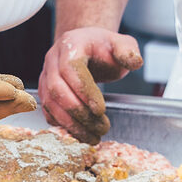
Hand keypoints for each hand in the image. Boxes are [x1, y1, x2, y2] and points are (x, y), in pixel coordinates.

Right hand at [38, 27, 143, 143]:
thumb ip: (128, 51)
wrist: (86, 47)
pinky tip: (81, 134)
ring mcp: (46, 76)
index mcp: (71, 45)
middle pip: (57, 89)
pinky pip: (48, 111)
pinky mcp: (45, 92)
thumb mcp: (121, 44)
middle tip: (101, 128)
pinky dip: (63, 125)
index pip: (71, 68)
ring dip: (71, 124)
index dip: (84, 90)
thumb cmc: (104, 47)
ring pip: (50, 103)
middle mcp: (53, 60)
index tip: (101, 110)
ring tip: (93, 136)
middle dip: (79, 112)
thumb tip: (135, 61)